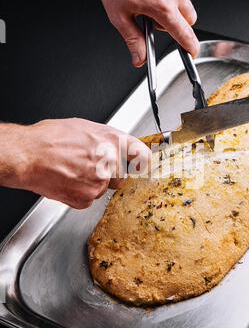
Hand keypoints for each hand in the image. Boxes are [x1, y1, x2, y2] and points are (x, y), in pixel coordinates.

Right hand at [0, 119, 149, 208]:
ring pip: (103, 188)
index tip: (142, 165)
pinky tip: (68, 181)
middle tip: (90, 166)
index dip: (142, 161)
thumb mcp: (84, 128)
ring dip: (92, 183)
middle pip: (121, 175)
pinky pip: (89, 198)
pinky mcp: (86, 199)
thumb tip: (116, 146)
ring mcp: (99, 183)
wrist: (27, 156)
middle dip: (110, 173)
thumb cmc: (50, 139)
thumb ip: (106, 139)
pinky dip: (81, 193)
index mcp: (112, 142)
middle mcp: (110, 163)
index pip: (142, 155)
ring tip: (73, 171)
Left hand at [97, 0, 198, 66]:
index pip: (185, 34)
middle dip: (178, 26)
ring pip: (183, 3)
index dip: (190, 47)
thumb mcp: (119, 16)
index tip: (191, 53)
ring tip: (148, 3)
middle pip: (189, 19)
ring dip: (172, 9)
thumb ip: (133, 40)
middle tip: (156, 23)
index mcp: (162, 7)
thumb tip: (140, 58)